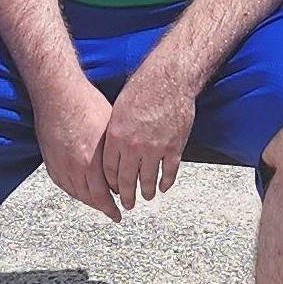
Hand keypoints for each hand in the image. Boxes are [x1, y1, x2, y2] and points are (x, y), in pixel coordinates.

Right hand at [36, 79, 119, 217]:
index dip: (113, 205)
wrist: (57, 93)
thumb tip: (126, 167)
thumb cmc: (87, 104)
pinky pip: (63, 184)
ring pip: (76, 193)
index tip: (122, 210)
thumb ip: (116, 153)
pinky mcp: (49, 160)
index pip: (104, 195)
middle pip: (90, 198)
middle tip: (113, 213)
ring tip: (100, 204)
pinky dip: (74, 191)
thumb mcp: (111, 129)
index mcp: (91, 160)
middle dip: (104, 207)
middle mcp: (73, 167)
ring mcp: (59, 164)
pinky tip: (81, 191)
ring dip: (89, 201)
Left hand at [100, 66, 199, 210]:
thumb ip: (115, 132)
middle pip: (126, 179)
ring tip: (145, 197)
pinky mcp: (174, 147)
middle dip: (126, 195)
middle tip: (127, 204)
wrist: (169, 79)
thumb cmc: (143, 88)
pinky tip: (163, 187)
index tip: (112, 189)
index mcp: (116, 136)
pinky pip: (169, 171)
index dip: (110, 183)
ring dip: (146, 191)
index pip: (108, 169)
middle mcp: (133, 146)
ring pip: (148, 179)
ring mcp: (155, 149)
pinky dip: (166, 182)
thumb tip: (114, 147)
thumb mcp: (119, 110)